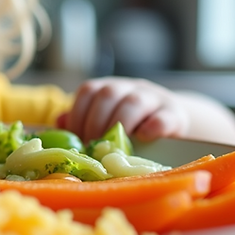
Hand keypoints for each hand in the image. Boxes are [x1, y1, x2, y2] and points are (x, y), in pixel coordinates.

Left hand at [56, 77, 189, 142]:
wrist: (171, 121)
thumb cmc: (132, 125)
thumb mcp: (105, 119)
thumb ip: (83, 120)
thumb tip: (59, 123)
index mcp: (109, 88)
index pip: (88, 90)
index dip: (78, 114)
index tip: (77, 138)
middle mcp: (130, 87)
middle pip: (109, 94)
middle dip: (96, 122)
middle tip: (93, 146)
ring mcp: (154, 98)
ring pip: (135, 102)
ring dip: (120, 125)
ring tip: (114, 146)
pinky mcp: (175, 114)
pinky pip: (164, 116)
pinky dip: (152, 127)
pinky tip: (143, 138)